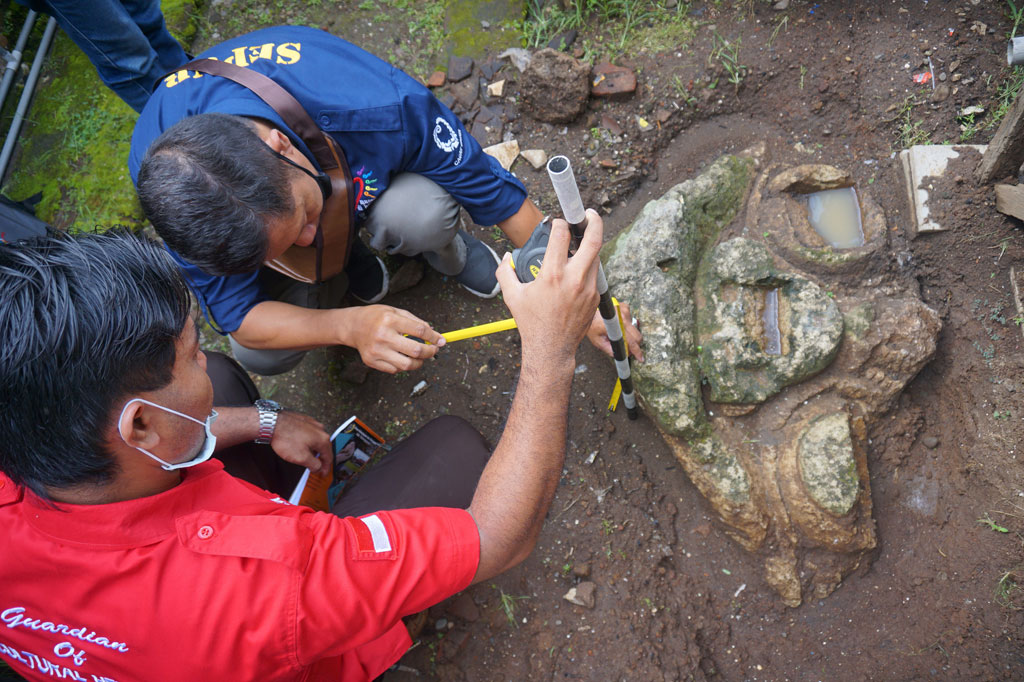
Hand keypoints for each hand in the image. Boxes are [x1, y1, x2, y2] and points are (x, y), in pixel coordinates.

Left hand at [270, 410, 332, 473]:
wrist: (272, 423)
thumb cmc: (285, 438)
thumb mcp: (302, 458)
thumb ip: (314, 465)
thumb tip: (319, 467)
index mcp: (323, 439)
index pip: (329, 457)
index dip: (326, 468)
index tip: (323, 473)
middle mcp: (320, 430)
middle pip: (323, 448)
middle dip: (320, 459)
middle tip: (316, 467)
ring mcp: (312, 423)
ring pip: (316, 440)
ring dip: (313, 449)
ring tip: (306, 457)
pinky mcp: (304, 420)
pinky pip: (309, 433)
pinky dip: (307, 441)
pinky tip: (299, 445)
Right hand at [344, 305, 444, 372]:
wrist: (353, 326)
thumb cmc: (377, 317)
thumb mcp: (396, 312)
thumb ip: (416, 322)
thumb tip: (434, 335)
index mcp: (390, 320)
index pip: (420, 331)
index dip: (434, 337)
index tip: (441, 341)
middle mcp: (383, 336)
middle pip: (416, 350)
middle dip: (430, 352)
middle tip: (434, 350)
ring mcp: (377, 351)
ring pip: (407, 365)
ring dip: (419, 363)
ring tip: (420, 357)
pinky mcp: (372, 361)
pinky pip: (395, 370)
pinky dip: (403, 366)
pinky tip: (402, 357)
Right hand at [495, 210, 602, 367]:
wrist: (551, 348)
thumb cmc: (531, 322)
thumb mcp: (512, 296)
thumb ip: (505, 272)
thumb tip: (507, 257)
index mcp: (552, 275)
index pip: (562, 235)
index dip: (560, 224)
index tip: (557, 224)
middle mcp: (574, 279)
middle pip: (593, 240)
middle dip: (593, 221)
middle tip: (589, 215)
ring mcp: (588, 288)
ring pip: (596, 256)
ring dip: (590, 245)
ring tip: (582, 241)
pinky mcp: (595, 298)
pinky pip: (595, 274)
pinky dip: (588, 266)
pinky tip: (578, 268)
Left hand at [585, 301, 643, 361]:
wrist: (591, 311)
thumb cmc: (593, 326)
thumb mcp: (598, 342)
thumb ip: (609, 350)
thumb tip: (620, 355)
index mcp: (615, 326)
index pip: (630, 341)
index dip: (636, 350)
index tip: (640, 357)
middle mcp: (622, 318)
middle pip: (637, 336)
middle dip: (635, 345)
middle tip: (629, 349)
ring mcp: (625, 311)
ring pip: (635, 329)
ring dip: (630, 335)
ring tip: (618, 334)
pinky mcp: (626, 307)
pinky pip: (631, 321)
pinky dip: (627, 326)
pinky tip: (618, 325)